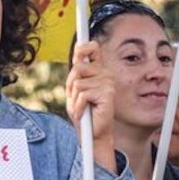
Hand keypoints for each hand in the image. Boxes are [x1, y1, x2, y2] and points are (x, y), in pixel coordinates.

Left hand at [66, 40, 116, 171]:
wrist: (92, 135)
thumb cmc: (83, 112)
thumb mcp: (75, 90)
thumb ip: (76, 73)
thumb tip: (78, 55)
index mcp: (97, 70)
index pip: (92, 48)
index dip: (84, 45)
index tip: (79, 45)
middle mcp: (105, 73)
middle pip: (78, 67)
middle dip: (70, 84)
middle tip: (75, 98)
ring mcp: (108, 82)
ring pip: (78, 82)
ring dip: (74, 99)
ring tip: (81, 107)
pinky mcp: (107, 93)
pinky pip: (82, 94)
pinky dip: (78, 106)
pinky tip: (84, 113)